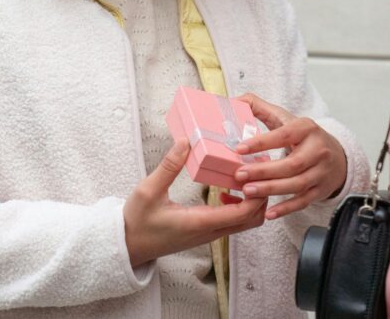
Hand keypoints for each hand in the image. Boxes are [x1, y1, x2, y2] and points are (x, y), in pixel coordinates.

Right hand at [123, 139, 267, 267]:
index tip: (252, 171)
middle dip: (261, 195)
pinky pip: (234, 221)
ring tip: (242, 176)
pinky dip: (240, 205)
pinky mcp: (207, 232)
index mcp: (200, 222)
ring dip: (252, 200)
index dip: (255, 193)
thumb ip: (168, 167)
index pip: (243, 214)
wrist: (128, 246)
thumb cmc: (137, 221)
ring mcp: (210, 233)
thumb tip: (185, 142)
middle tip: (254, 170)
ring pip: (246, 221)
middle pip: (253, 219)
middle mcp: (211, 231)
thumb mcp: (148, 191)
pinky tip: (227, 188)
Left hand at [232, 93, 347, 219]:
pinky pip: (303, 202)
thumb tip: (234, 101)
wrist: (336, 155)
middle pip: (292, 164)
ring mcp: (321, 172)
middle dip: (264, 171)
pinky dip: (286, 208)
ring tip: (247, 191)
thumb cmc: (303, 136)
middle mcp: (317, 150)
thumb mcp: (285, 118)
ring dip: (271, 189)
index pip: (283, 135)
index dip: (262, 142)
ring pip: (297, 184)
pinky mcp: (320, 190)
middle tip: (239, 174)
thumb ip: (259, 108)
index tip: (239, 148)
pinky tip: (268, 212)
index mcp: (306, 128)